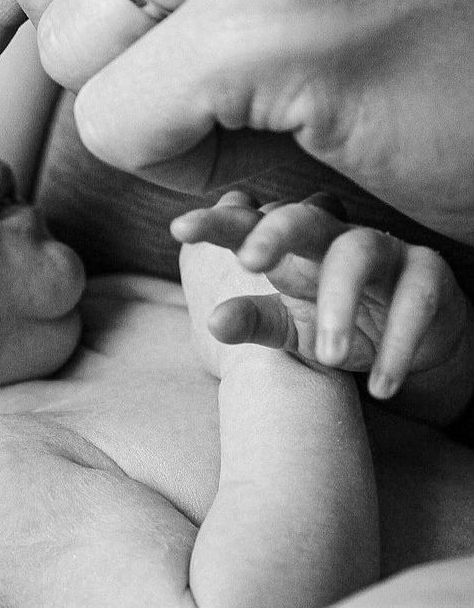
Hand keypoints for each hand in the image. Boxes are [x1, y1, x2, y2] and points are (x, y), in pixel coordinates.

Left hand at [172, 190, 473, 423]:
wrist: (411, 342)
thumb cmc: (336, 323)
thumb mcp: (290, 327)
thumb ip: (253, 322)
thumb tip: (214, 322)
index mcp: (292, 250)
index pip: (250, 227)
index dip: (217, 223)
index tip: (179, 228)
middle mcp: (334, 240)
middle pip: (304, 220)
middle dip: (276, 233)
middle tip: (249, 262)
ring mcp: (385, 253)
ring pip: (359, 254)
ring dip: (340, 304)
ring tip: (328, 357)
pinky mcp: (429, 277)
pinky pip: (417, 300)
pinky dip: (399, 346)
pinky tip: (380, 387)